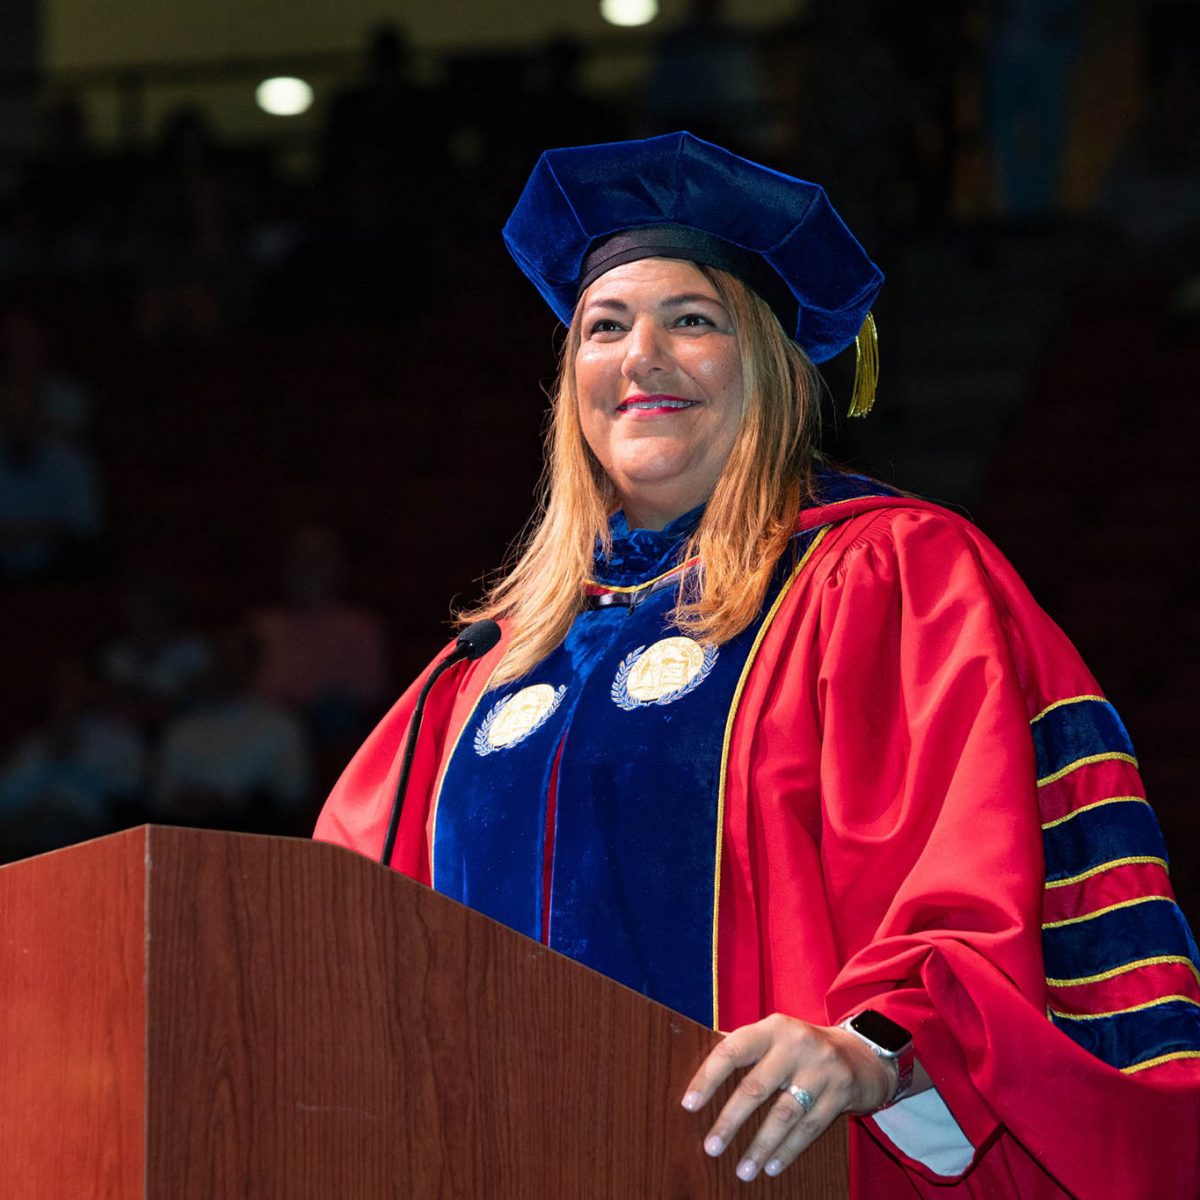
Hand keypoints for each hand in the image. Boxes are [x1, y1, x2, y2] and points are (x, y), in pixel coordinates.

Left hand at [680, 1012, 895, 1181]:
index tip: (688, 1104)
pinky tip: (771, 1167)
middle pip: (756, 1086)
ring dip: (760, 1146)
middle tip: (711, 1147)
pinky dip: (789, 1150)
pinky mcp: (841, 1093)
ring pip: (784, 1114)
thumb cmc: (802, 1049)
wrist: (861, 1053)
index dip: (708, 1077)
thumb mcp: (776, 1038)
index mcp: (773, 1027)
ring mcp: (822, 1068)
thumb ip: (745, 1050)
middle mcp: (796, 1044)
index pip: (733, 1049)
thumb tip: (700, 1076)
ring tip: (742, 1171)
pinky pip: (810, 1127)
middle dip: (730, 1121)